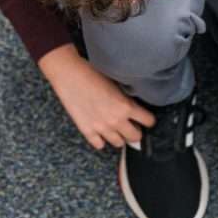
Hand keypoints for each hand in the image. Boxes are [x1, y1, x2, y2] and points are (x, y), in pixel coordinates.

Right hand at [38, 43, 154, 149]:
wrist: (69, 75)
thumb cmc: (93, 73)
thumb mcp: (118, 84)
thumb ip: (127, 99)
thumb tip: (135, 108)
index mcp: (126, 106)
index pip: (149, 121)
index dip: (148, 120)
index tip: (146, 119)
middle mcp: (116, 120)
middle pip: (135, 137)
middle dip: (135, 131)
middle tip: (131, 126)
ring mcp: (101, 128)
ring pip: (119, 144)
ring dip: (119, 137)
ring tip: (116, 129)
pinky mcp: (87, 131)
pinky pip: (100, 145)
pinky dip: (101, 140)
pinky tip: (100, 132)